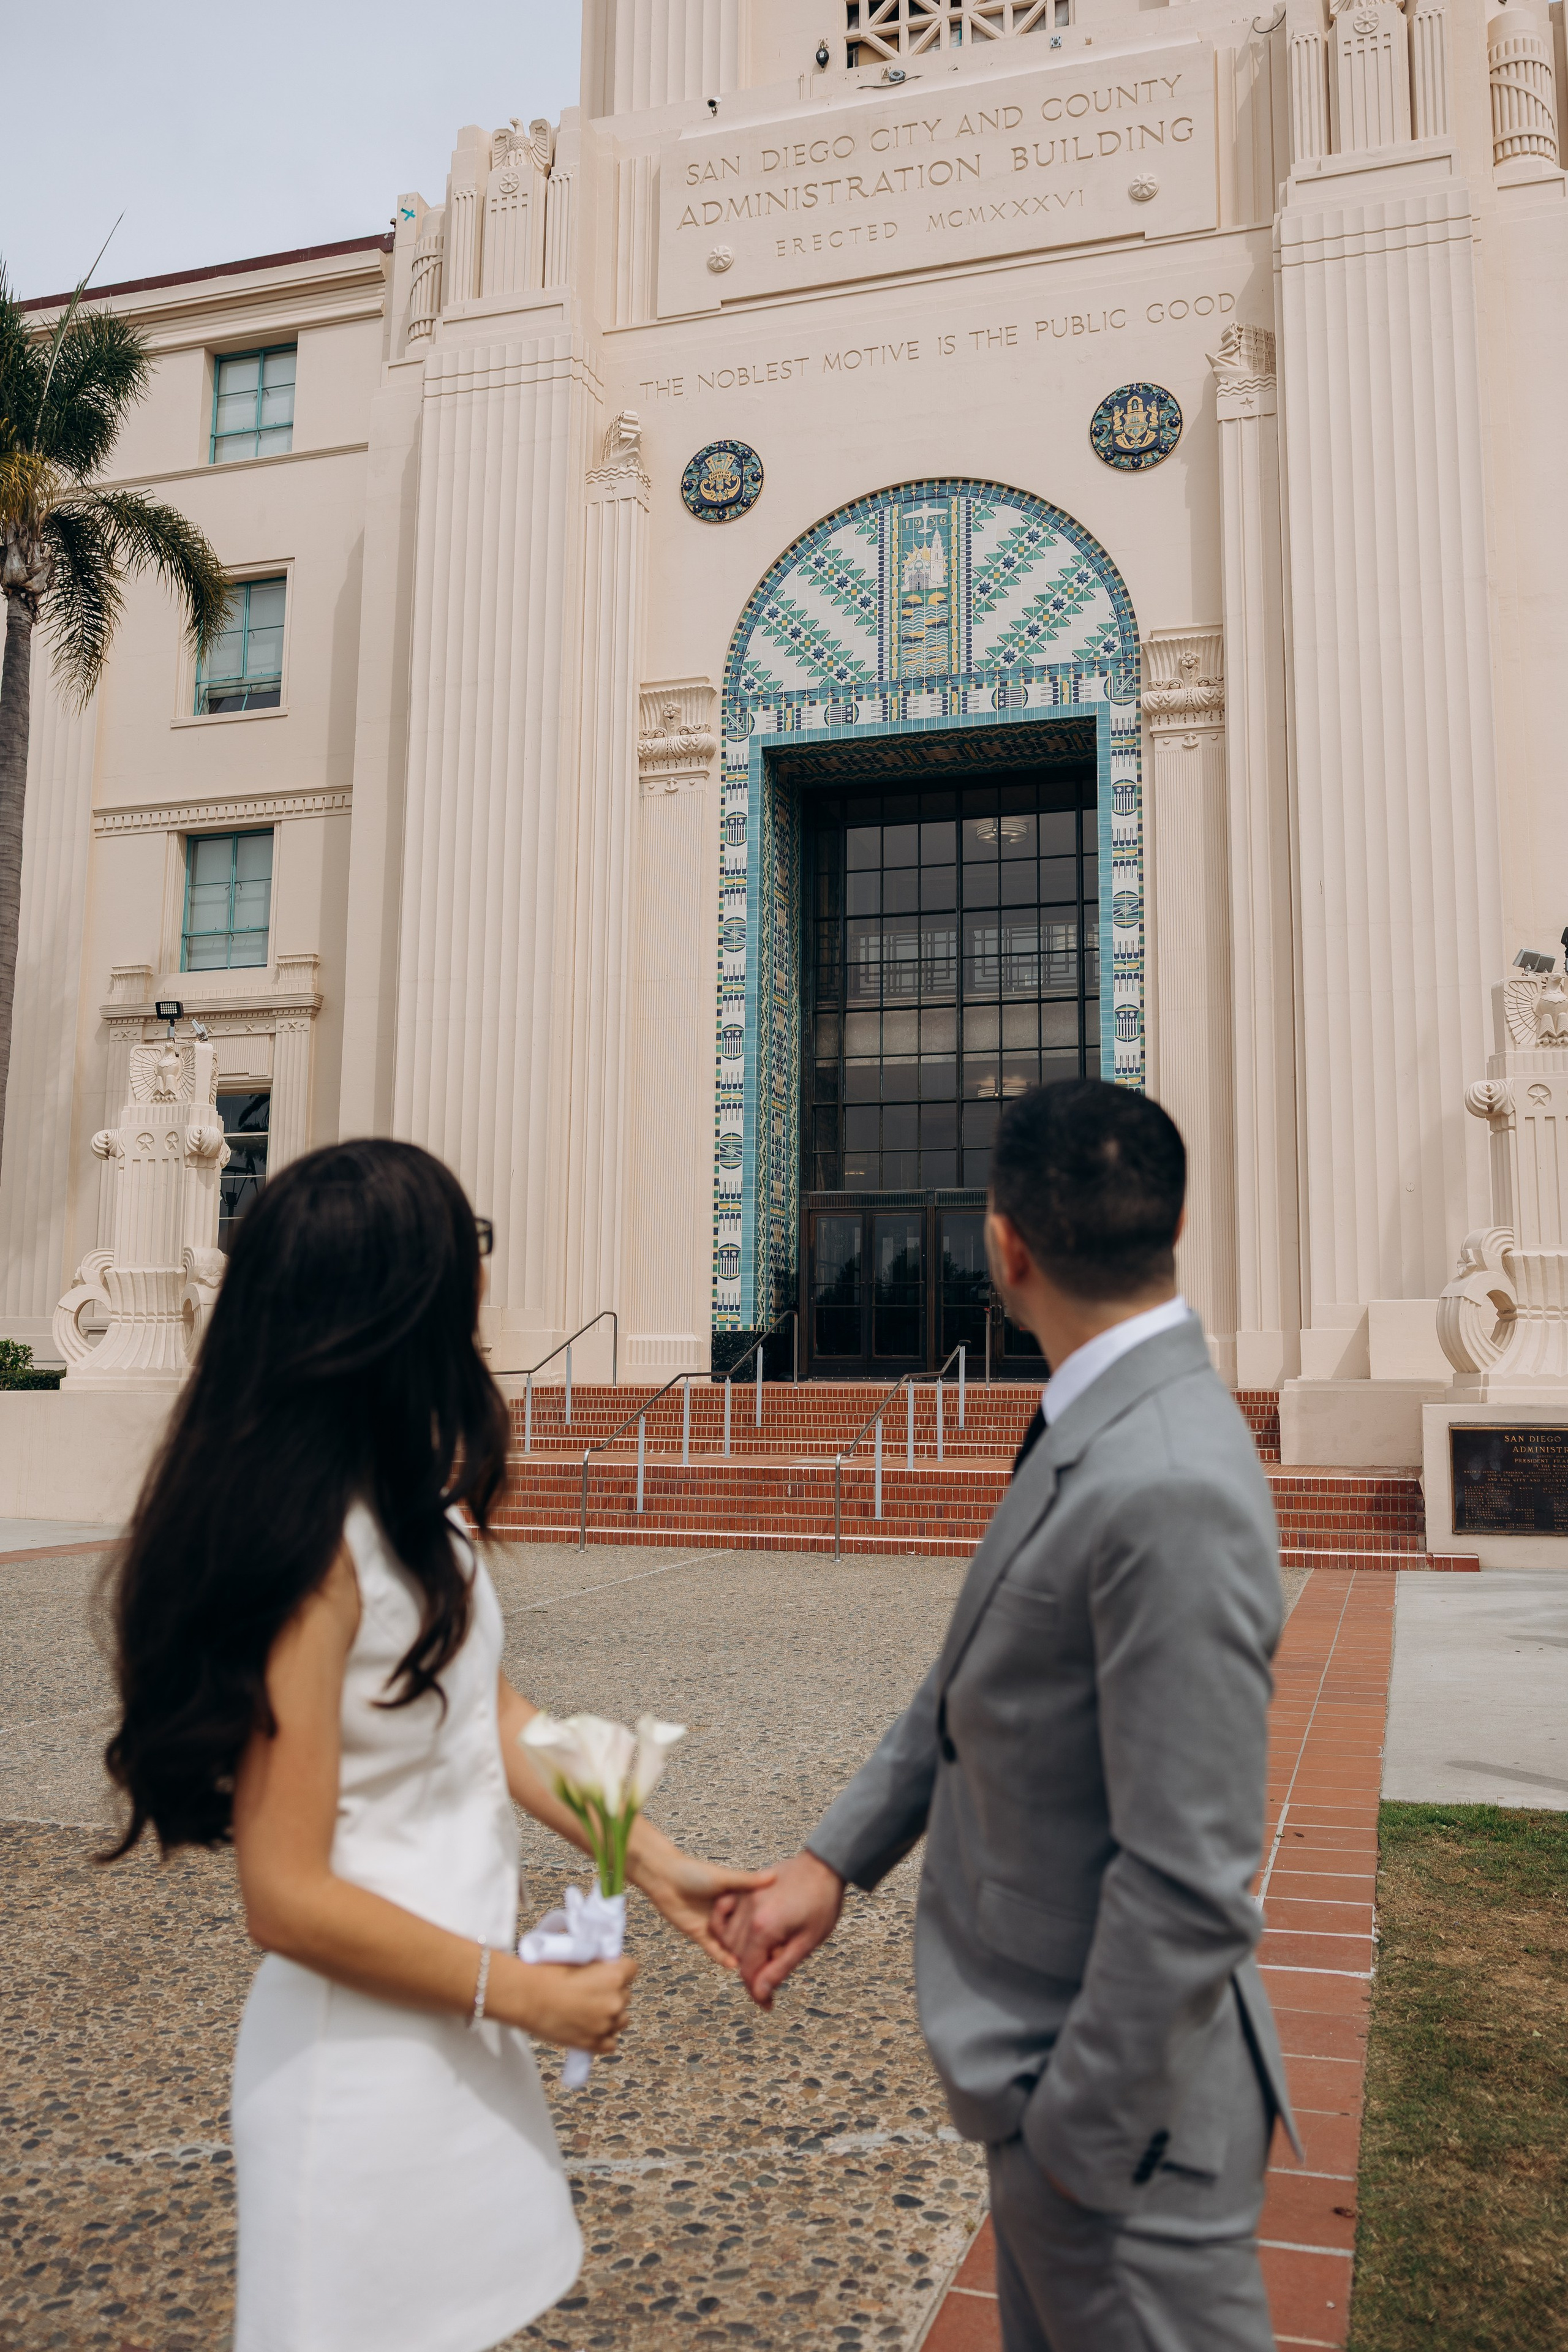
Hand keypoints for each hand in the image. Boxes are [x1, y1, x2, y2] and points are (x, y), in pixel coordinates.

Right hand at [499, 1954, 636, 2051]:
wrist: (526, 1996)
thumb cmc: (547, 1972)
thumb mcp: (579, 1958)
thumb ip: (599, 1965)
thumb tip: (605, 1968)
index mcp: (614, 1975)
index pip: (632, 1968)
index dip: (620, 1969)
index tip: (607, 1971)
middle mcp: (615, 2001)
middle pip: (625, 1994)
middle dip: (612, 1992)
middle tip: (591, 1992)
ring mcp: (605, 2025)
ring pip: (622, 2019)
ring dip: (610, 2015)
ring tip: (589, 2011)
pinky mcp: (593, 2044)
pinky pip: (610, 2043)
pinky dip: (602, 2038)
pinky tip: (589, 2029)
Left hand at [628, 1819, 775, 1969]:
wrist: (663, 1877)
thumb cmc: (692, 1871)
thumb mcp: (724, 1877)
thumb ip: (748, 1882)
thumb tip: (774, 1876)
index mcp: (734, 1899)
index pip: (755, 1915)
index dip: (768, 1924)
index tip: (784, 1935)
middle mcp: (725, 1915)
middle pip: (744, 1933)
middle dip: (757, 1945)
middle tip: (773, 1957)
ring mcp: (712, 1926)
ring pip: (730, 1944)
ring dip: (741, 1955)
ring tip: (757, 1966)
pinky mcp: (699, 1934)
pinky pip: (713, 1949)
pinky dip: (723, 1957)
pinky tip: (734, 1964)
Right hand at [719, 1849, 844, 2008]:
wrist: (823, 1866)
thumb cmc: (821, 1905)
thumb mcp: (807, 1942)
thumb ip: (780, 1968)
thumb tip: (760, 1993)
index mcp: (764, 1928)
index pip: (748, 1970)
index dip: (757, 1992)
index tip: (767, 2005)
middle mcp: (748, 1913)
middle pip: (736, 1956)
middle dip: (751, 1974)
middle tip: (769, 1984)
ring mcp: (744, 1898)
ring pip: (728, 1938)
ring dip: (740, 1953)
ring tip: (764, 1958)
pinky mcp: (744, 1888)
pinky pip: (724, 1912)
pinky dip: (726, 1927)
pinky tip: (741, 1936)